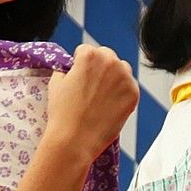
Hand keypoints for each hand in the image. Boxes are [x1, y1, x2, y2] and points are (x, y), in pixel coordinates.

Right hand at [45, 45, 138, 166]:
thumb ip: (66, 69)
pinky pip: (130, 87)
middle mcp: (110, 62)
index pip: (87, 51)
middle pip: (107, 57)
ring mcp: (125, 78)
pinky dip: (122, 93)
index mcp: (90, 55)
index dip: (80, 64)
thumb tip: (73, 68)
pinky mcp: (133, 95)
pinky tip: (110, 105)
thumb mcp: (56, 82)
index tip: (79, 77)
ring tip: (102, 96)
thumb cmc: (63, 112)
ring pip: (122, 70)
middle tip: (92, 86)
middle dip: (100, 68)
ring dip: (114, 78)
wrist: (75, 140)